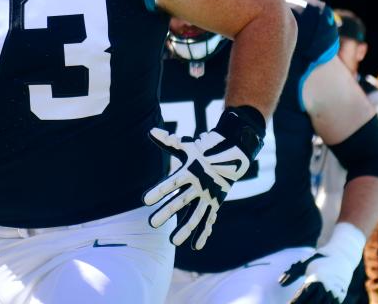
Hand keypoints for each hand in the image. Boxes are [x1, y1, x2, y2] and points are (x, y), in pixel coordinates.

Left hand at [143, 107, 264, 247]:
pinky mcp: (215, 204)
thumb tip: (151, 131)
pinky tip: (196, 247)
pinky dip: (203, 234)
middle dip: (166, 213)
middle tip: (151, 223)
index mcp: (189, 171)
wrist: (232, 155)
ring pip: (196, 216)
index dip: (159, 191)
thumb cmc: (202, 151)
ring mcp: (208, 196)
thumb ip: (168, 142)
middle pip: (180, 202)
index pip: (171, 183)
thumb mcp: (186, 146)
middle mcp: (198, 186)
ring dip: (185, 229)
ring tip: (173, 242)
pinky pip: (209, 221)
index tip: (145, 200)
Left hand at [280, 223, 366, 302]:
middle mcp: (326, 287)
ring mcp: (335, 293)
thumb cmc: (319, 259)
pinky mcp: (340, 296)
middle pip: (312, 303)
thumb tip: (280, 283)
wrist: (341, 256)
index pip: (303, 295)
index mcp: (316, 279)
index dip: (295, 302)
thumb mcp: (304, 263)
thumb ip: (292, 273)